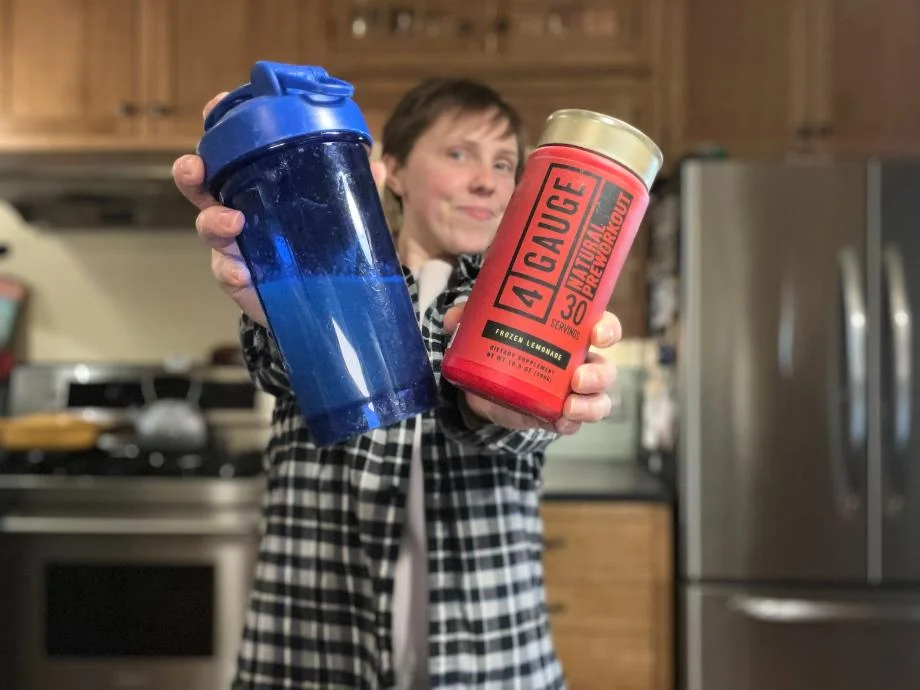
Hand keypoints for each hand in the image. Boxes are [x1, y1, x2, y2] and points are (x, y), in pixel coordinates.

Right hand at [172, 91, 387, 328]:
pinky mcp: (241, 281)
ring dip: (214, 222)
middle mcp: (238, 211)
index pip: (231, 151)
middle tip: (196, 169)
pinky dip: (232, 272)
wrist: (322, 301)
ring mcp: (235, 247)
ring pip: (209, 228)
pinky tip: (243, 274)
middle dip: (191, 173)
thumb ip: (354, 190)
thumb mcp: (341, 214)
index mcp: (257, 186)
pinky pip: (228, 274)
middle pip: (202, 187)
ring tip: (233, 222)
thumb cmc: (322, 245)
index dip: (218, 127)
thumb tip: (376, 165)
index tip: (215, 106)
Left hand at [443, 305, 621, 434]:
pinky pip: (575, 423)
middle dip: (599, 374)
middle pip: (606, 367)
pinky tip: (561, 421)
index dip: (607, 329)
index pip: (602, 327)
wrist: (483, 386)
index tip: (596, 332)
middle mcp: (579, 363)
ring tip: (570, 405)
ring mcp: (571, 393)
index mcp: (570, 334)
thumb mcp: (485, 327)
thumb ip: (469, 317)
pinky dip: (572, 423)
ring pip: (599, 399)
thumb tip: (453, 317)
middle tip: (577, 377)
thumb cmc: (498, 345)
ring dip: (592, 403)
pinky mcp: (556, 416)